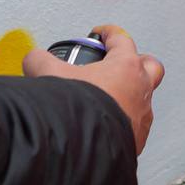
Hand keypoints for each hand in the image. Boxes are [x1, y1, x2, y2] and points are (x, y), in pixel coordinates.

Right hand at [22, 23, 164, 152]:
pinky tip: (106, 124)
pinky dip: (123, 121)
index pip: (122, 39)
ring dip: (130, 95)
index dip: (109, 33)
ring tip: (108, 98)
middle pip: (150, 66)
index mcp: (125, 66)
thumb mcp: (49, 75)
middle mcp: (140, 89)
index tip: (100, 34)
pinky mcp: (138, 139)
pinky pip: (136, 125)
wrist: (83, 151)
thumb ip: (39, 60)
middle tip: (118, 64)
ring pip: (144, 98)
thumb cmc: (76, 110)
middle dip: (136, 62)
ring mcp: (142, 116)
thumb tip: (34, 59)